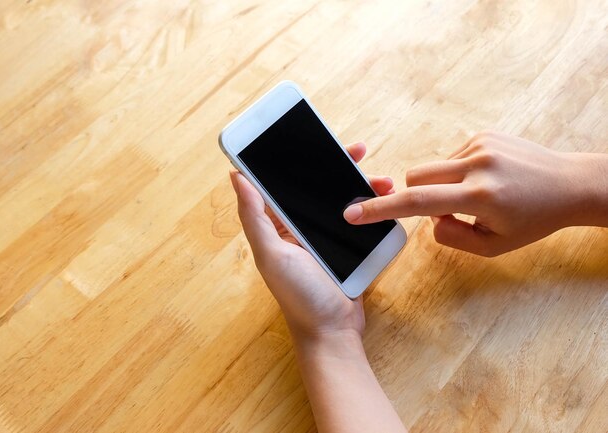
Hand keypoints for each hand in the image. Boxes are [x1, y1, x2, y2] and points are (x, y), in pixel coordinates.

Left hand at [230, 143, 393, 340]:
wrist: (334, 330)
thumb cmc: (298, 296)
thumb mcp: (272, 254)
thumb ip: (254, 217)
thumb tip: (236, 176)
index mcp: (275, 226)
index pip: (281, 183)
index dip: (294, 160)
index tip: (312, 139)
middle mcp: (297, 228)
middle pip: (314, 187)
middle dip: (335, 166)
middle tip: (356, 150)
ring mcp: (322, 236)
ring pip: (339, 199)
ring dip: (358, 184)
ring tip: (381, 178)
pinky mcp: (345, 246)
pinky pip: (356, 217)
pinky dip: (370, 205)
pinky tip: (384, 198)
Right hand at [344, 131, 607, 255]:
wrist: (569, 184)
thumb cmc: (534, 220)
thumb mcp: (493, 247)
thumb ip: (451, 237)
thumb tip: (428, 219)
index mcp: (480, 196)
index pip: (417, 203)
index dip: (380, 209)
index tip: (353, 213)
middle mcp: (477, 165)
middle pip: (415, 178)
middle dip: (418, 196)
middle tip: (450, 210)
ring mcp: (480, 144)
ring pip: (432, 168)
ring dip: (442, 186)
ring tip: (479, 194)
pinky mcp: (483, 134)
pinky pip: (449, 157)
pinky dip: (457, 173)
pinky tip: (486, 179)